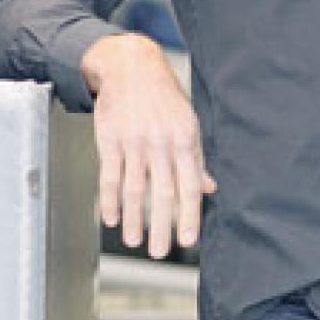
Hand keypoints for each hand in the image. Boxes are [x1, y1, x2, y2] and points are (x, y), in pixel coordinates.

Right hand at [82, 32, 215, 258]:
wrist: (131, 68)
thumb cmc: (164, 98)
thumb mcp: (188, 123)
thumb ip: (196, 158)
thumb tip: (209, 187)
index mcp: (186, 140)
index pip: (189, 186)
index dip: (189, 215)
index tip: (189, 240)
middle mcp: (161, 143)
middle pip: (162, 193)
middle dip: (161, 226)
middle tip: (160, 252)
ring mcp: (134, 142)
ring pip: (134, 188)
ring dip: (134, 219)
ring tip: (134, 242)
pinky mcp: (110, 140)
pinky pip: (110, 176)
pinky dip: (110, 199)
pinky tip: (111, 218)